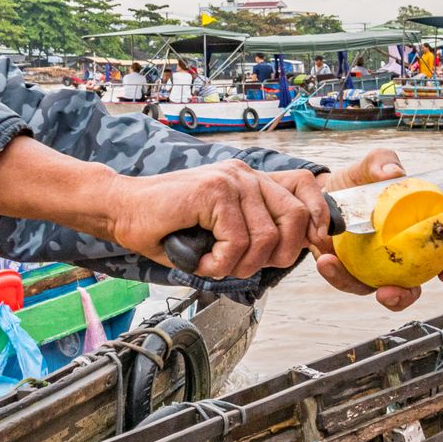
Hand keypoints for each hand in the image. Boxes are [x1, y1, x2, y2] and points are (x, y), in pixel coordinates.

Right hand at [106, 159, 318, 279]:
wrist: (122, 211)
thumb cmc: (167, 226)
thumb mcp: (220, 231)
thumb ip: (254, 233)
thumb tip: (295, 251)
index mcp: (251, 181)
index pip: (304, 186)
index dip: (319, 216)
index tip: (317, 243)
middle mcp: (245, 175)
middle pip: (296, 217)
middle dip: (279, 255)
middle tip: (244, 266)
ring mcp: (230, 180)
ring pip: (266, 237)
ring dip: (241, 265)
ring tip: (215, 264)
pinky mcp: (213, 191)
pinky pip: (238, 242)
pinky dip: (220, 263)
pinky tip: (201, 261)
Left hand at [310, 147, 442, 310]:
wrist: (326, 192)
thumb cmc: (358, 182)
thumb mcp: (369, 167)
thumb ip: (383, 163)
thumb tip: (394, 173)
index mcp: (416, 236)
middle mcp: (400, 260)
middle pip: (411, 287)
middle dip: (403, 297)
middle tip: (388, 292)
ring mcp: (375, 271)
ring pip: (374, 291)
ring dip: (357, 288)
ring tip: (337, 270)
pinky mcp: (349, 274)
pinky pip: (345, 280)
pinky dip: (334, 273)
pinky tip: (325, 261)